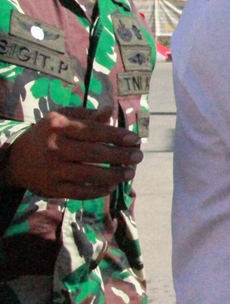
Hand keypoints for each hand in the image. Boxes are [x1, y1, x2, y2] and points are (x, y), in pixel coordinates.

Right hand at [1, 108, 142, 198]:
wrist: (17, 159)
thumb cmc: (48, 133)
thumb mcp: (62, 118)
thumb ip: (87, 115)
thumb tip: (110, 110)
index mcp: (59, 127)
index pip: (93, 131)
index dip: (116, 136)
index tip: (135, 140)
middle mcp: (55, 148)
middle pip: (94, 154)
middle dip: (120, 156)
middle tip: (139, 157)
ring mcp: (53, 170)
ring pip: (89, 175)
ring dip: (114, 175)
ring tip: (130, 173)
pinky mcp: (52, 189)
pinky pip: (80, 192)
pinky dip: (98, 191)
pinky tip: (112, 186)